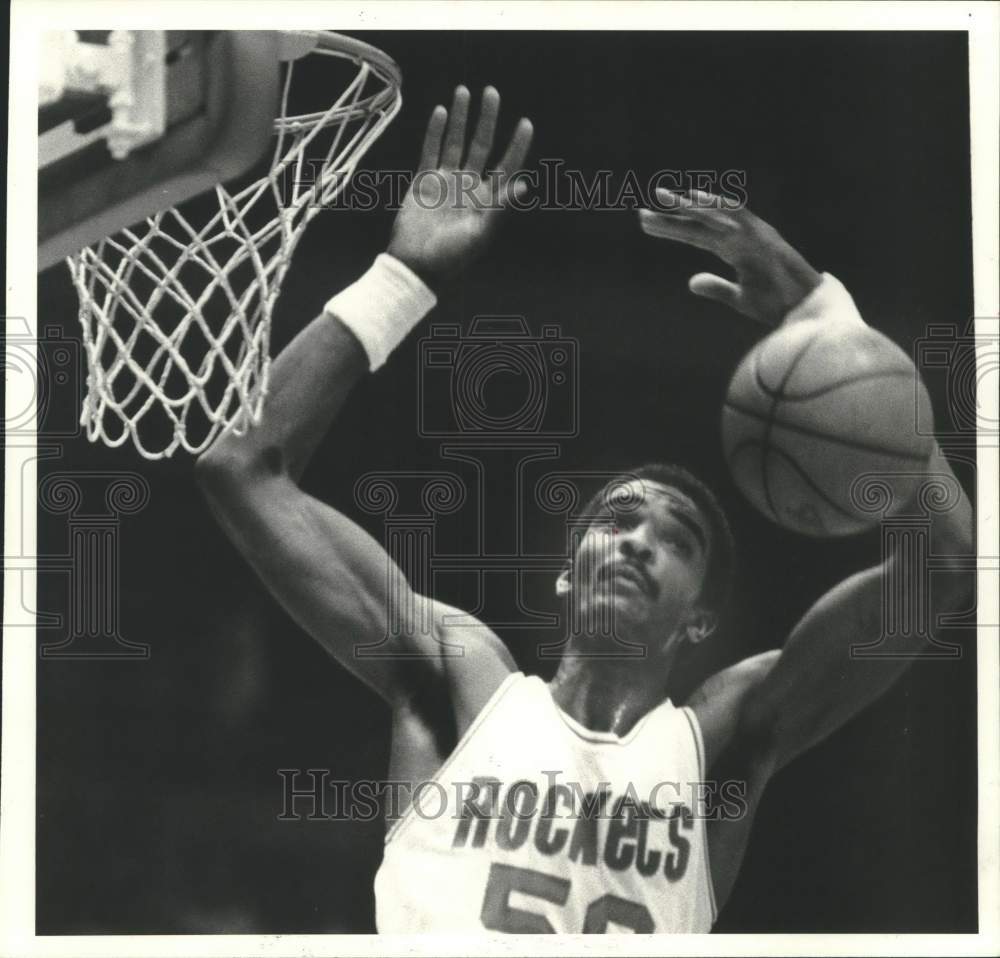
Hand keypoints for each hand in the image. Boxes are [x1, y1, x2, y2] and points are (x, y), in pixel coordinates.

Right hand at [387, 86, 532, 288]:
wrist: (415, 265)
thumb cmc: (451, 256)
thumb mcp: (480, 233)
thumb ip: (499, 207)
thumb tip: (524, 185)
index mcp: (486, 201)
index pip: (506, 167)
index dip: (517, 146)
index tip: (525, 122)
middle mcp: (469, 187)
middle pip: (481, 146)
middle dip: (487, 119)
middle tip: (491, 91)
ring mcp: (446, 182)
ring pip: (456, 142)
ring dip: (461, 118)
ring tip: (464, 90)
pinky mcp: (424, 182)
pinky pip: (431, 151)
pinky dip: (435, 132)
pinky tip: (441, 112)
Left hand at [639, 188, 822, 326]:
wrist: (807, 311)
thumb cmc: (778, 304)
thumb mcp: (739, 298)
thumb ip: (716, 287)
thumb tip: (690, 282)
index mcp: (733, 250)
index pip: (695, 236)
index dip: (670, 229)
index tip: (645, 223)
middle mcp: (740, 237)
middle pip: (699, 224)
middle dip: (672, 217)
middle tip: (642, 211)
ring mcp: (752, 234)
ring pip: (716, 214)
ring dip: (690, 206)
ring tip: (664, 199)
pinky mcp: (764, 236)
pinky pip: (739, 216)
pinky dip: (719, 207)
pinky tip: (696, 201)